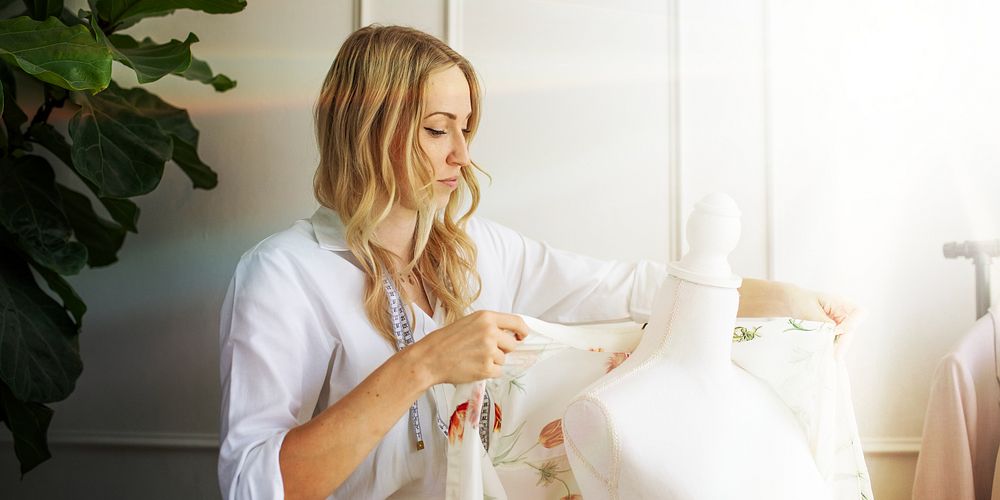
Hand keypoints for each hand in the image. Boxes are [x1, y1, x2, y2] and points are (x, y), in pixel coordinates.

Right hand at [409, 310, 529, 384]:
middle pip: (512, 344)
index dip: (522, 331)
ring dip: (492, 361)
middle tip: (483, 350)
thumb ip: (489, 326)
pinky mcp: (486, 368)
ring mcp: (489, 351)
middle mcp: (490, 332)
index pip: (516, 322)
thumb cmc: (445, 341)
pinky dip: (488, 372)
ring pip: (503, 359)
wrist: (430, 358)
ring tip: (473, 358)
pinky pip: (497, 371)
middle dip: (502, 349)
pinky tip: (473, 366)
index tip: (522, 336)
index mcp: (486, 318)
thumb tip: (509, 334)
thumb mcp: (469, 323)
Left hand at [786, 284, 866, 358]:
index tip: (836, 332)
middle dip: (844, 343)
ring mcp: (839, 323)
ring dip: (838, 347)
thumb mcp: (809, 310)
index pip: (858, 312)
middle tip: (835, 356)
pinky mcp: (832, 331)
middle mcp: (843, 313)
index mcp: (840, 303)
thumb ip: (822, 321)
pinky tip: (826, 354)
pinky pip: (837, 340)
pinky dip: (832, 347)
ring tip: (830, 356)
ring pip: (845, 337)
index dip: (852, 323)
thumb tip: (833, 333)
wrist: (792, 303)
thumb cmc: (801, 301)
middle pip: (852, 329)